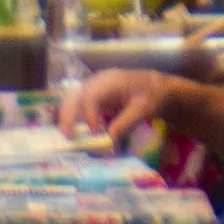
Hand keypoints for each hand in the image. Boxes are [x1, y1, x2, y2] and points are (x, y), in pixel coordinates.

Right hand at [62, 68, 178, 146]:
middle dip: (68, 115)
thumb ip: (124, 125)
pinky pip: (79, 104)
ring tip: (67, 135)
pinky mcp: (93, 94)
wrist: (155, 85)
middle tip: (68, 136)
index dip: (89, 116)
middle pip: (76, 95)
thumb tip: (107, 142)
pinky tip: (75, 130)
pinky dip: (74, 116)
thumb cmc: (151, 95)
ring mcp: (93, 86)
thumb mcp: (142, 111)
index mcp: (111, 80)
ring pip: (73, 99)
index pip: (91, 96)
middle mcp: (97, 81)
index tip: (94, 134)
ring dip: (68, 116)